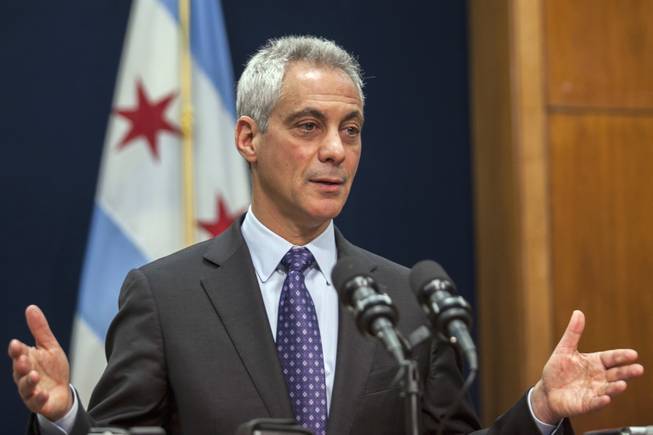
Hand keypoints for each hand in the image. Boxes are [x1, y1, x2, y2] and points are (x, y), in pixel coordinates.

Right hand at [8, 305, 72, 420]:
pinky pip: (36, 402)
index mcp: (26, 360)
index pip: (18, 354)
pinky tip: (43, 393)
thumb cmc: (52, 368)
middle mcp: (24, 376)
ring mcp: (30, 390)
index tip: (16, 343)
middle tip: (23, 360)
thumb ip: (40, 329)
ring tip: (34, 376)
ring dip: (28, 382)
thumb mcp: (49, 346)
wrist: (62, 392)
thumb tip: (31, 307)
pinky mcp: (39, 403)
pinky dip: (38, 398)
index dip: (16, 350)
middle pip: (18, 371)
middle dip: (19, 366)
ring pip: (24, 387)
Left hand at [531, 310, 643, 423]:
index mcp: (595, 363)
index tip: (633, 354)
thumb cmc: (558, 370)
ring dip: (616, 387)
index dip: (621, 356)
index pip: (611, 358)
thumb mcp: (564, 349)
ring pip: (608, 389)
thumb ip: (573, 333)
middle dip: (627, 372)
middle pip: (616, 374)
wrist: (548, 391)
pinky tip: (606, 398)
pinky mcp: (586, 404)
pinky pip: (594, 403)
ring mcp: (594, 391)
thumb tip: (578, 312)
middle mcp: (599, 377)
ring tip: (622, 385)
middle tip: (638, 369)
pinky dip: (600, 401)